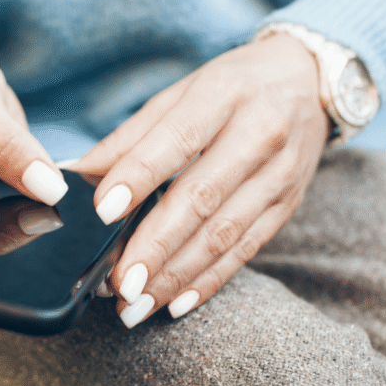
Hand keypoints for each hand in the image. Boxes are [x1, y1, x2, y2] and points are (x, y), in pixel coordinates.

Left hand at [73, 34, 330, 327]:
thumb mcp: (180, 94)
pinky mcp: (289, 205)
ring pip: (224, 234)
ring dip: (177, 275)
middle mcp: (258, 134)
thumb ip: (130, 137)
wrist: (308, 80)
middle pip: (202, 197)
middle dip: (156, 246)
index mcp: (222, 94)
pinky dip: (210, 280)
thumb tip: (78, 174)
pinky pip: (247, 249)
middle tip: (118, 283)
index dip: (139, 176)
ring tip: (136, 304)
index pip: (177, 139)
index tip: (103, 212)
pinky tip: (176, 303)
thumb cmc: (230, 87)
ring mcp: (279, 174)